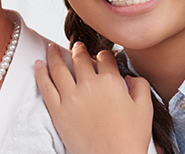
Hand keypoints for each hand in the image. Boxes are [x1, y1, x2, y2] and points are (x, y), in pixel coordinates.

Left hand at [34, 42, 151, 153]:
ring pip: (59, 68)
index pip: (104, 58)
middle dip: (78, 50)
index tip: (101, 56)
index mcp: (111, 81)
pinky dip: (40, 73)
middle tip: (76, 46)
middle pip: (80, 59)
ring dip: (55, 55)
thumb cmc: (131, 138)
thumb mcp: (145, 109)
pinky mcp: (58, 111)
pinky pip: (46, 87)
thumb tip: (130, 77)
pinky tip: (38, 64)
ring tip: (51, 48)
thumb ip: (140, 86)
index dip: (103, 55)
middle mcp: (89, 85)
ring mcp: (71, 97)